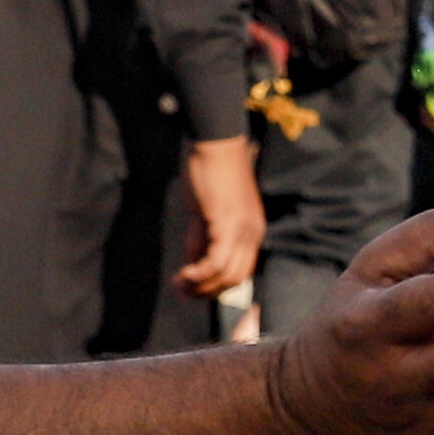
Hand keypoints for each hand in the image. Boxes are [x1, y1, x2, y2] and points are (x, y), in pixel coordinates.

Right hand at [177, 135, 267, 303]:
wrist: (216, 143)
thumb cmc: (210, 172)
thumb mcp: (207, 213)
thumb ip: (202, 239)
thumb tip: (192, 266)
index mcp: (254, 230)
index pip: (241, 271)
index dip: (217, 286)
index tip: (192, 288)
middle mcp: (254, 233)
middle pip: (236, 279)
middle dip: (208, 292)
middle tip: (182, 290)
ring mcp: (243, 229)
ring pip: (227, 276)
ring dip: (200, 286)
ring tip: (179, 283)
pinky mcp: (227, 222)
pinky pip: (216, 261)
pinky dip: (199, 274)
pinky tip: (182, 274)